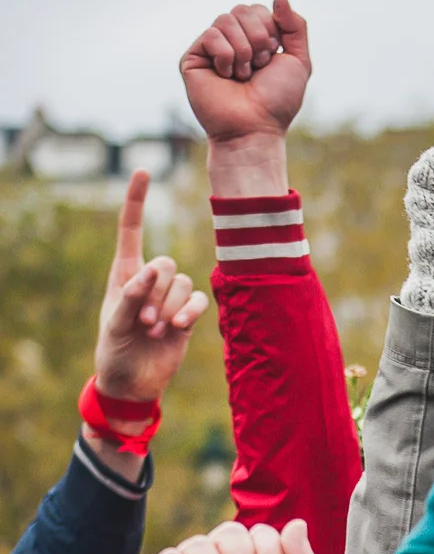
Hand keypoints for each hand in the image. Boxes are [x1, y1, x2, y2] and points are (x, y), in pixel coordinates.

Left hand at [94, 172, 207, 403]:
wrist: (134, 382)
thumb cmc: (116, 351)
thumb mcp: (116, 323)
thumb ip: (132, 296)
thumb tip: (151, 271)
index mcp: (125, 273)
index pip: (132, 230)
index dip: (137, 201)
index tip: (142, 170)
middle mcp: (150, 280)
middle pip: (165, 263)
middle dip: (156, 293)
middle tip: (143, 321)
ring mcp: (170, 298)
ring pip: (182, 284)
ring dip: (169, 309)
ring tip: (154, 331)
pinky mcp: (187, 315)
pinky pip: (198, 300)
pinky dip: (190, 312)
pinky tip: (179, 327)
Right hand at [181, 0, 307, 196]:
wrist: (255, 128)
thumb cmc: (276, 102)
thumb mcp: (298, 62)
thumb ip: (295, 27)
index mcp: (253, 39)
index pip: (258, 9)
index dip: (271, 30)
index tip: (272, 59)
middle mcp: (231, 41)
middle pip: (242, 9)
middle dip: (259, 38)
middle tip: (259, 68)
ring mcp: (211, 49)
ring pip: (226, 18)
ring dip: (243, 50)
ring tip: (243, 75)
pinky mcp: (193, 58)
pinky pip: (211, 34)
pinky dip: (226, 55)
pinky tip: (226, 75)